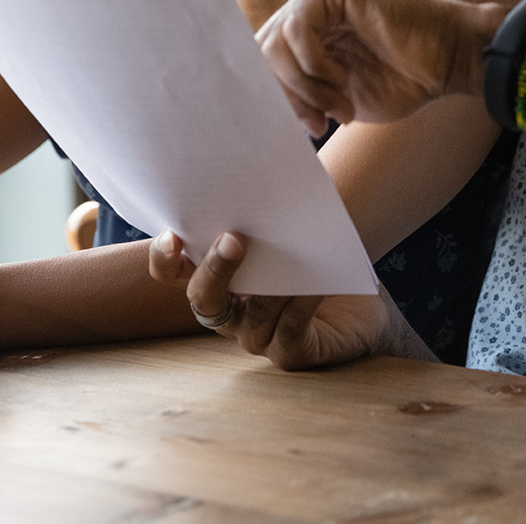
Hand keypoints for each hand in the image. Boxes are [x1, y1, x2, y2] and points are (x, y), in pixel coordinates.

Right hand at [147, 230, 402, 369]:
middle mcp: (229, 313)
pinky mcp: (291, 354)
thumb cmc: (316, 254)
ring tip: (292, 255)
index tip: (172, 235)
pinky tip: (316, 284)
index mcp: (216, 278)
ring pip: (254, 314)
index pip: (173, 274)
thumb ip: (264, 211)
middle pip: (203, 298)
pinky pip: (291, 330)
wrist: (361, 299)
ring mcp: (258, 337)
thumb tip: (257, 171)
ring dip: (271, 284)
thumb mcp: (288, 228)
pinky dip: (302, 305)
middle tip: (234, 238)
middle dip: (214, 268)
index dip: (164, 259)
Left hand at [257, 0, 507, 136]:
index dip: (276, 95)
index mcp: (311, 22)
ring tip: (339, 106)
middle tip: (318, 123)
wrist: (452, 63)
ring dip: (305, 86)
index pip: (266, 56)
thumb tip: (254, 107)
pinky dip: (315, 65)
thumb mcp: (337, 94)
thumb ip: (299, 90)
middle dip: (287, 94)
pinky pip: (298, 27)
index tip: (309, 127)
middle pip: (263, 48)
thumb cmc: (405, 79)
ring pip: (275, 40)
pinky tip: (343, 82)